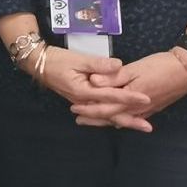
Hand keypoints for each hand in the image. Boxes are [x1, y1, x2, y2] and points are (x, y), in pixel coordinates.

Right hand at [32, 46, 150, 131]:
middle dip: (130, 120)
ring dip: (123, 121)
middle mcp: (83, 101)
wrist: (38, 63)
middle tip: (148, 127)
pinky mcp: (82, 101)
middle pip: (109, 114)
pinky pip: (99, 112)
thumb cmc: (57, 59)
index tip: (147, 98)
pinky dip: (112, 117)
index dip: (130, 97)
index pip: (111, 96)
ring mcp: (82, 103)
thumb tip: (119, 65)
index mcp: (83, 91)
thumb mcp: (77, 59)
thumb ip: (98, 64)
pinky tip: (122, 120)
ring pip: (105, 116)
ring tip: (140, 125)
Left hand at [77, 51, 186, 129]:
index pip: (104, 108)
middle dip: (95, 118)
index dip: (89, 109)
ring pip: (122, 118)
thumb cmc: (159, 67)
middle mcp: (136, 108)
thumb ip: (113, 77)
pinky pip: (133, 116)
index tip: (73, 109)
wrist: (186, 71)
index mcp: (129, 99)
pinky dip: (122, 118)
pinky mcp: (153, 107)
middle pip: (112, 116)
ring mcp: (146, 110)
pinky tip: (117, 120)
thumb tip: (93, 82)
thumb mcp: (134, 69)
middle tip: (78, 120)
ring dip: (106, 120)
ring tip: (92, 121)